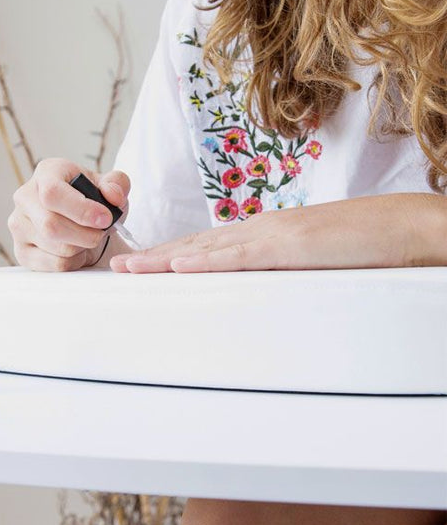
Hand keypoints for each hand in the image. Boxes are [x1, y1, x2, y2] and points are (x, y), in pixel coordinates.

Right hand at [8, 158, 130, 271]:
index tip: (105, 219)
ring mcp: (19, 227)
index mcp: (46, 173)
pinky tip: (77, 251)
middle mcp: (25, 198)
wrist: (78, 220)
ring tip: (88, 239)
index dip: (81, 209)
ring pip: (54, 248)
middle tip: (101, 233)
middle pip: (51, 225)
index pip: (52, 193)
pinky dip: (74, 262)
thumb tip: (112, 196)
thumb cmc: (91, 199)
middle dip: (85, 235)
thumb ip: (117, 183)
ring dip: (81, 248)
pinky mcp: (21, 252)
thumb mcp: (109, 185)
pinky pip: (53, 265)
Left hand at [110, 194, 446, 273]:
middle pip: (196, 244)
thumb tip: (261, 296)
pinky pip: (239, 257)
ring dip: (165, 259)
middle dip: (155, 257)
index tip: (142, 265)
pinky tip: (178, 266)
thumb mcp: (312, 267)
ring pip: (207, 248)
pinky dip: (206, 261)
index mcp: (267, 235)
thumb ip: (282, 277)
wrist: (407, 229)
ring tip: (129, 268)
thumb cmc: (367, 248)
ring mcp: (273, 236)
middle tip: (117, 267)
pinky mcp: (289, 247)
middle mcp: (262, 230)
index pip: (209, 246)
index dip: (173, 255)